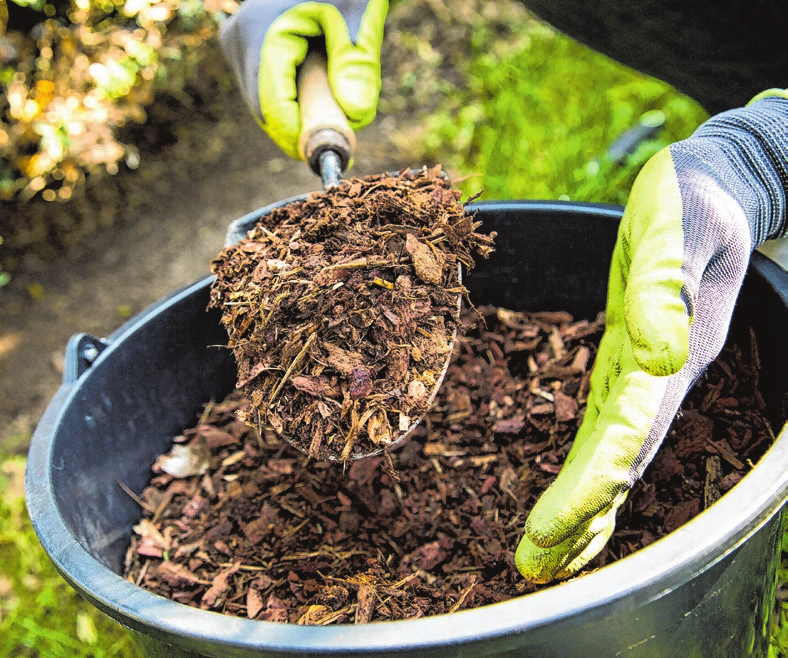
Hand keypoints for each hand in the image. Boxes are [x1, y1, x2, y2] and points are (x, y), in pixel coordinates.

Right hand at [219, 0, 386, 159]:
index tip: (336, 153)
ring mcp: (238, 50)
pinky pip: (270, 95)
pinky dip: (299, 100)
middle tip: (347, 135)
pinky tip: (323, 82)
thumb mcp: (359, 16)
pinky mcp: (246, 56)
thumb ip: (358, 65)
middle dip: (306, 127)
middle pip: (267, 112)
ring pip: (268, 107)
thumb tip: (357, 116)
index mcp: (259, 32)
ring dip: (304, 113)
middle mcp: (239, 42)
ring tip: (340, 92)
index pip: (272, 107)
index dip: (301, 137)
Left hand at [516, 92, 787, 582]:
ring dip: (583, 507)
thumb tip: (661, 354)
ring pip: (614, 453)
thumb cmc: (692, 202)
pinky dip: (586, 468)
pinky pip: (606, 426)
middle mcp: (661, 378)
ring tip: (543, 556)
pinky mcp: (625, 363)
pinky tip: (570, 499)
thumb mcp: (678, 230)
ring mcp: (645, 375)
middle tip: (532, 565)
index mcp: (677, 352)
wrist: (714, 194)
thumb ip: (666, 289)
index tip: (551, 529)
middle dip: (580, 515)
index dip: (593, 483)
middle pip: (620, 459)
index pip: (630, 432)